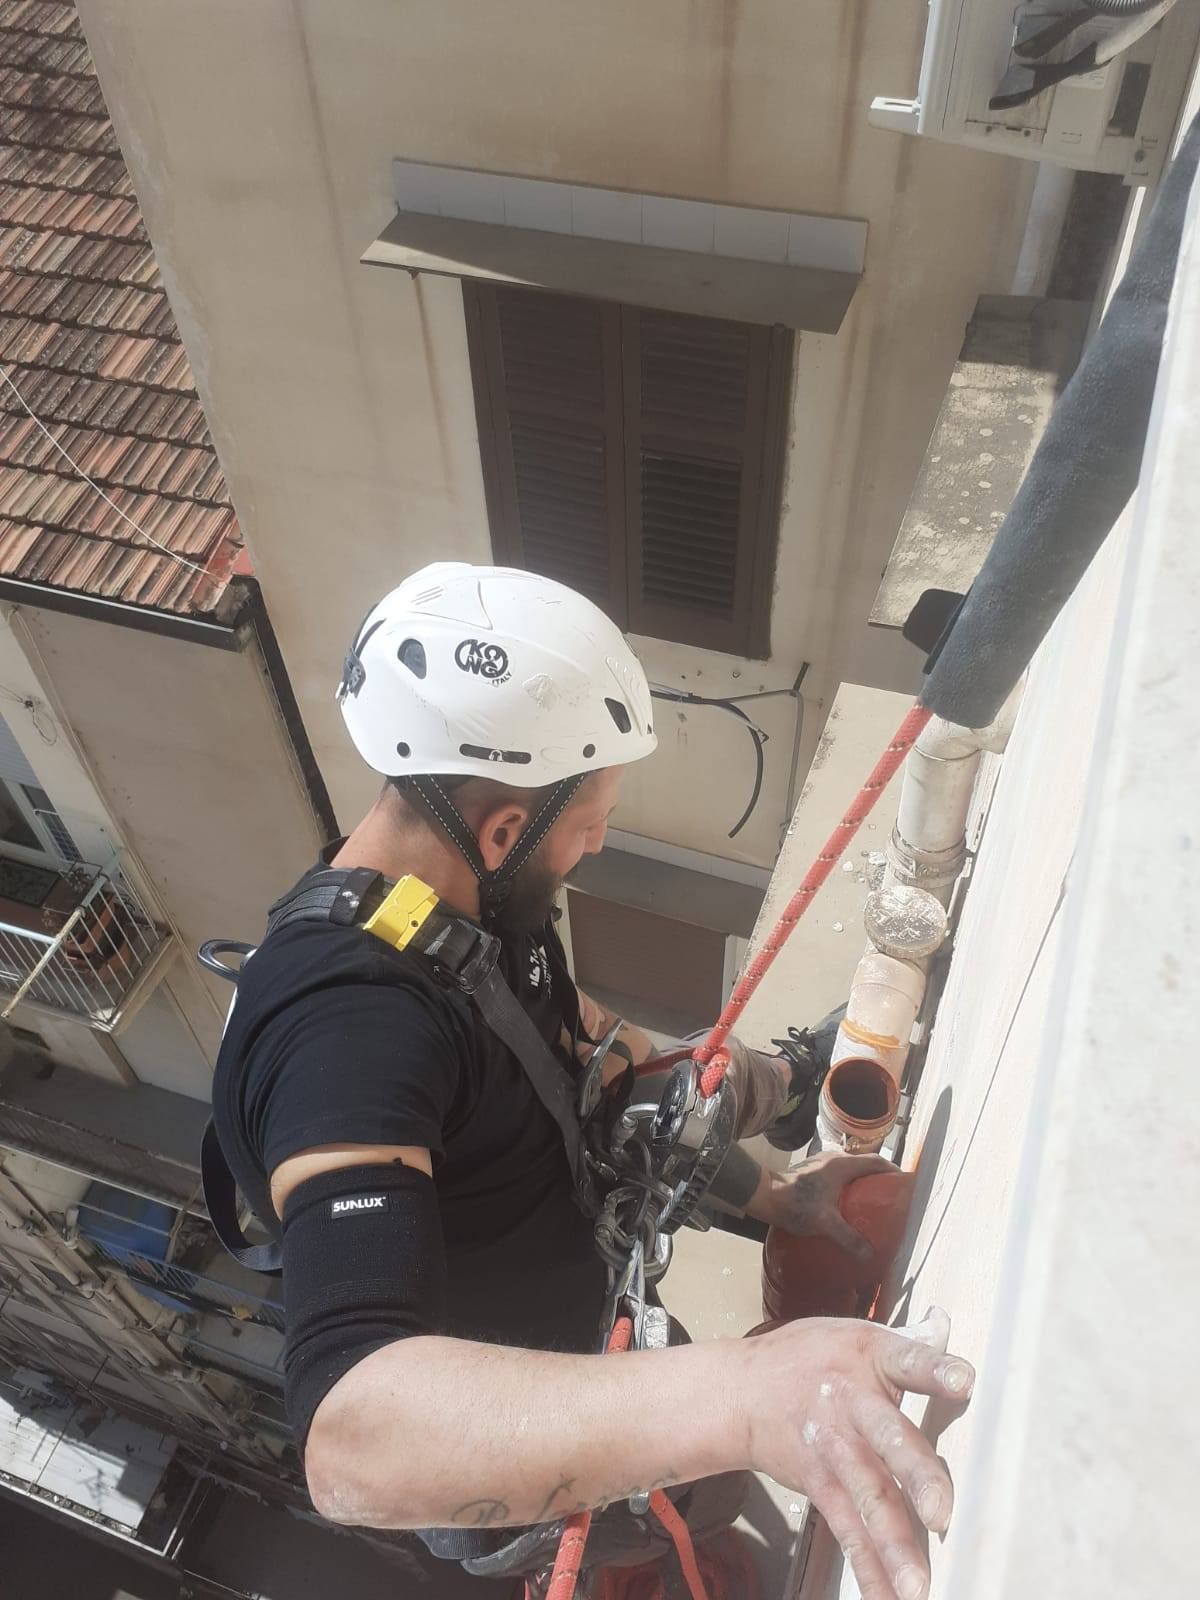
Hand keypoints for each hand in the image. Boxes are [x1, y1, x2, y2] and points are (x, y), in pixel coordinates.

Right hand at [738, 1307, 972, 1599]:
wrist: (739, 1392)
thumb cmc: (807, 1358)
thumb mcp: (852, 1335)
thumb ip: (907, 1340)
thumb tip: (946, 1321)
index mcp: (868, 1357)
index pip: (906, 1358)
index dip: (935, 1368)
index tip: (965, 1380)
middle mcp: (852, 1406)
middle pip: (888, 1440)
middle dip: (916, 1477)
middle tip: (941, 1514)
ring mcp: (835, 1452)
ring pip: (869, 1499)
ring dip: (893, 1545)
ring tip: (918, 1586)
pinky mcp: (821, 1488)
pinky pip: (849, 1533)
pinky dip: (869, 1570)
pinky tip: (891, 1599)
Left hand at [748, 1151, 893, 1260]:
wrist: (763, 1194)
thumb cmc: (795, 1203)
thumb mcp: (825, 1223)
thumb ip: (849, 1237)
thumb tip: (870, 1254)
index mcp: (842, 1165)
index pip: (876, 1162)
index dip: (893, 1171)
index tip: (904, 1185)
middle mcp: (834, 1159)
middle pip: (865, 1164)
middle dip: (879, 1178)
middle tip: (890, 1198)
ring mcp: (821, 1163)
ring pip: (850, 1169)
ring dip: (862, 1181)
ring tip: (871, 1202)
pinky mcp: (812, 1171)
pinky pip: (838, 1174)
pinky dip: (848, 1185)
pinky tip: (846, 1204)